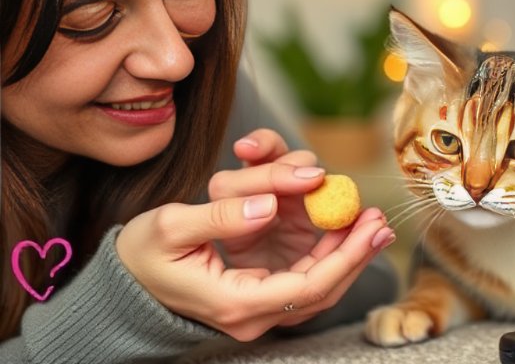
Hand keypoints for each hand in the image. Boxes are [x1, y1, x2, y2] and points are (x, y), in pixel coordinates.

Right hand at [116, 129, 394, 340]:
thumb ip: (220, 217)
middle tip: (382, 222)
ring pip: (317, 287)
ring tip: (374, 224)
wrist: (127, 283)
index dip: (344, 257)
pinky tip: (345, 232)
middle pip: (321, 291)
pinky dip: (327, 255)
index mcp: (234, 302)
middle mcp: (252, 314)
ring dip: (347, 255)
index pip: (307, 288)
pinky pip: (303, 278)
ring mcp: (257, 309)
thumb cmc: (143, 255)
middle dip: (356, 255)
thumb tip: (267, 204)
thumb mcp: (170, 227)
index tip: (369, 225)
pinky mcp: (259, 295)